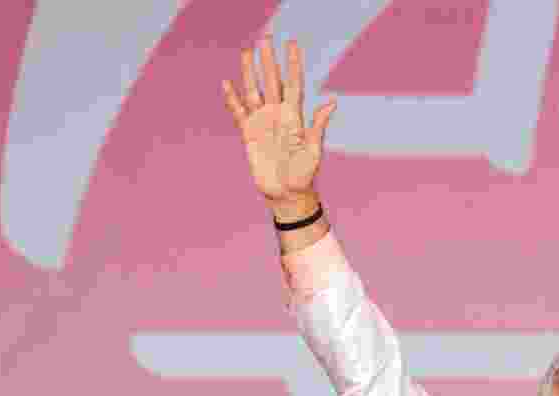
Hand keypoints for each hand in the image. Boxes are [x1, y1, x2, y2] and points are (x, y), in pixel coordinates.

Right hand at [221, 37, 336, 219]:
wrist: (288, 194)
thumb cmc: (305, 174)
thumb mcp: (315, 149)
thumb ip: (318, 124)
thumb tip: (332, 101)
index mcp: (295, 116)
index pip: (293, 83)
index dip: (293, 63)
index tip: (292, 43)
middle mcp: (278, 115)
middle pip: (272, 81)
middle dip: (269, 60)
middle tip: (266, 38)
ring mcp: (263, 123)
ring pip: (254, 91)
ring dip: (250, 72)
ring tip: (247, 52)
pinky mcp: (249, 134)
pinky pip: (239, 113)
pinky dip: (232, 99)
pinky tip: (227, 84)